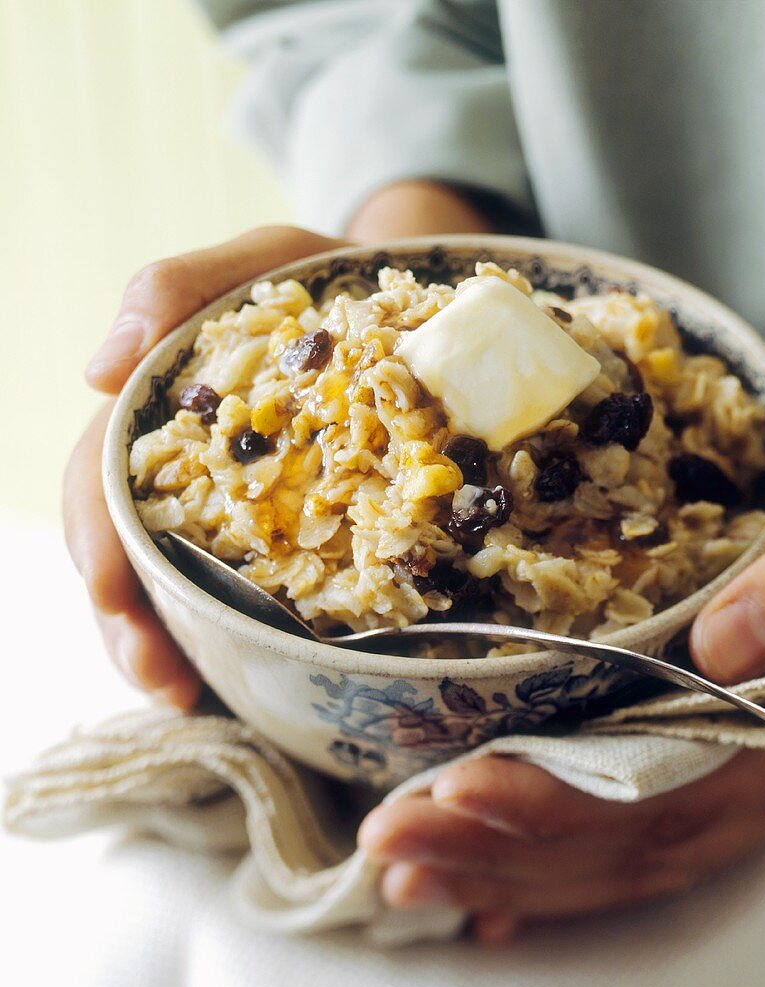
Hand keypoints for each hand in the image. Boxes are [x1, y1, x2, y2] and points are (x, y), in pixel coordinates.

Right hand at [64, 226, 341, 706]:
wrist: (417, 305)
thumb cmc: (327, 281)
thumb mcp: (264, 261)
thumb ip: (184, 288)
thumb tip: (97, 370)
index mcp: (167, 409)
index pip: (103, 478)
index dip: (99, 542)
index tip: (115, 598)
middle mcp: (190, 465)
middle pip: (128, 550)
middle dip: (130, 621)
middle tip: (165, 684)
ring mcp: (237, 503)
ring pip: (177, 582)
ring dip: (173, 646)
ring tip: (192, 698)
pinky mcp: (291, 529)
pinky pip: (250, 590)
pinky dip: (238, 636)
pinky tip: (246, 677)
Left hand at [359, 439, 764, 942]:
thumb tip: (727, 642)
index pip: (664, 784)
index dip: (556, 798)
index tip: (452, 790)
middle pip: (622, 836)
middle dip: (497, 845)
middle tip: (388, 840)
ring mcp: (746, 792)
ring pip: (618, 858)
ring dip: (508, 869)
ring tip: (406, 868)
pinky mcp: (721, 781)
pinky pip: (635, 851)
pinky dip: (554, 877)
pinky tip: (483, 895)